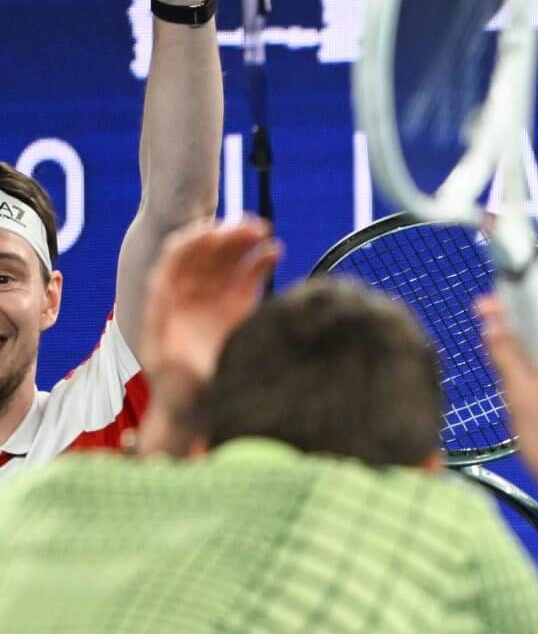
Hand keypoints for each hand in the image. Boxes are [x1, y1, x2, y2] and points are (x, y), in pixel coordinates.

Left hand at [143, 217, 280, 390]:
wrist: (196, 407)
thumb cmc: (180, 390)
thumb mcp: (173, 369)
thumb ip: (174, 346)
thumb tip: (174, 323)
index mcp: (166, 300)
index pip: (176, 258)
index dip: (195, 241)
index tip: (217, 230)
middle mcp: (188, 294)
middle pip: (203, 253)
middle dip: (225, 236)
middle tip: (250, 225)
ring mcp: (213, 298)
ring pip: (226, 260)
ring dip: (243, 242)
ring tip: (264, 231)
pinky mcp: (236, 307)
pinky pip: (247, 276)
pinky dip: (260, 261)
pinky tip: (275, 251)